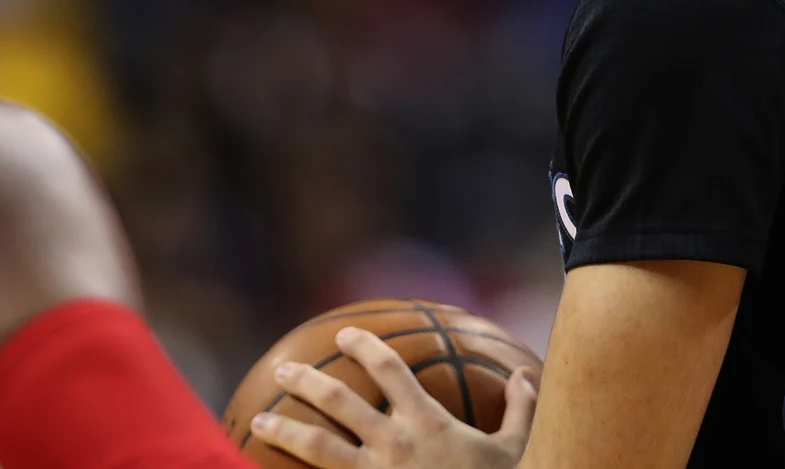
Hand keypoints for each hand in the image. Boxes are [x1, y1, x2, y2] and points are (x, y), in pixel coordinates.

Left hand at [250, 326, 537, 468]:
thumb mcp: (517, 448)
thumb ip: (520, 409)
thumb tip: (526, 375)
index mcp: (426, 422)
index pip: (388, 368)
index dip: (364, 345)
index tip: (345, 335)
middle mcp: (395, 445)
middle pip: (339, 400)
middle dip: (306, 381)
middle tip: (282, 371)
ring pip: (320, 447)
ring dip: (285, 430)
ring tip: (258, 421)